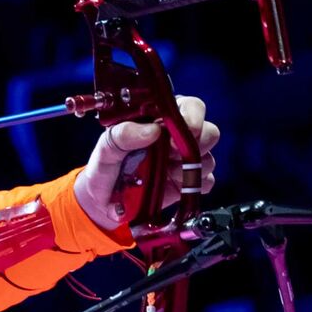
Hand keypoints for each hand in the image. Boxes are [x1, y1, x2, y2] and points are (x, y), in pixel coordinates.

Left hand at [74, 96, 218, 229]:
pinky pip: (206, 182)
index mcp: (158, 120)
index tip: (184, 126)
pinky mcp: (187, 185)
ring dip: (191, 166)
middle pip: (209, 131)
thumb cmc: (104, 169)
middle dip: (198, 141)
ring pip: (208, 158)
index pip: (188, 107)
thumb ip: (121, 136)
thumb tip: (153, 129)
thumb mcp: (104, 150)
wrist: (102, 204)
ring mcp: (184, 162)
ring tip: (167, 172)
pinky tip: (173, 186)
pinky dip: (193, 185)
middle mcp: (176, 138)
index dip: (192, 115)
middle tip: (174, 153)